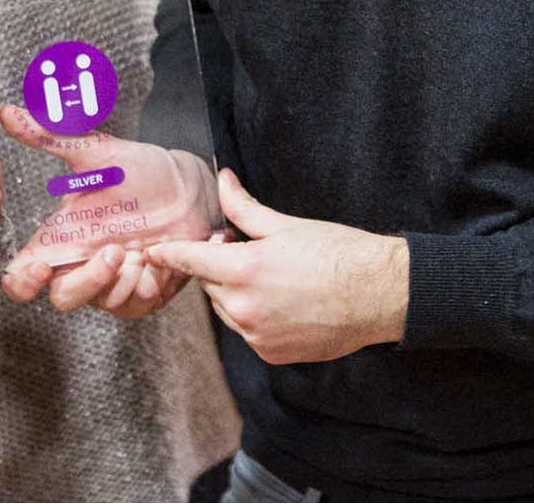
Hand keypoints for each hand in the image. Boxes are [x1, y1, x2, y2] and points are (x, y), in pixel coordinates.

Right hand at [0, 106, 218, 318]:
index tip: (39, 269)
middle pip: (63, 298)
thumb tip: (8, 113)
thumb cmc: (142, 169)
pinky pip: (136, 305)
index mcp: (64, 238)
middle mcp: (84, 263)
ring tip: (142, 249)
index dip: (21, 283)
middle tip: (114, 251)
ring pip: (101, 304)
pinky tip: (159, 258)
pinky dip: (147, 285)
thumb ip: (51, 138)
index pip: (23, 277)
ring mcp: (115, 281)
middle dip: (86, 282)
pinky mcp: (145, 290)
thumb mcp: (97, 153)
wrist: (194, 184)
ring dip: (121, 281)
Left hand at [146, 168, 408, 364]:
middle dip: (219, 267)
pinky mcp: (271, 354)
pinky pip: (248, 332)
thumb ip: (244, 208)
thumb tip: (223, 180)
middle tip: (248, 251)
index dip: (169, 253)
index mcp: (244, 269)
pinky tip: (286, 303)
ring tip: (274, 279)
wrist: (380, 294)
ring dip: (236, 294)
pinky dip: (256, 318)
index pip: (189, 260)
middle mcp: (243, 307)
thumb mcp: (287, 225)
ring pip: (227, 310)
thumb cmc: (339, 253)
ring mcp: (256, 335)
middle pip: (209, 284)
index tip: (154, 250)